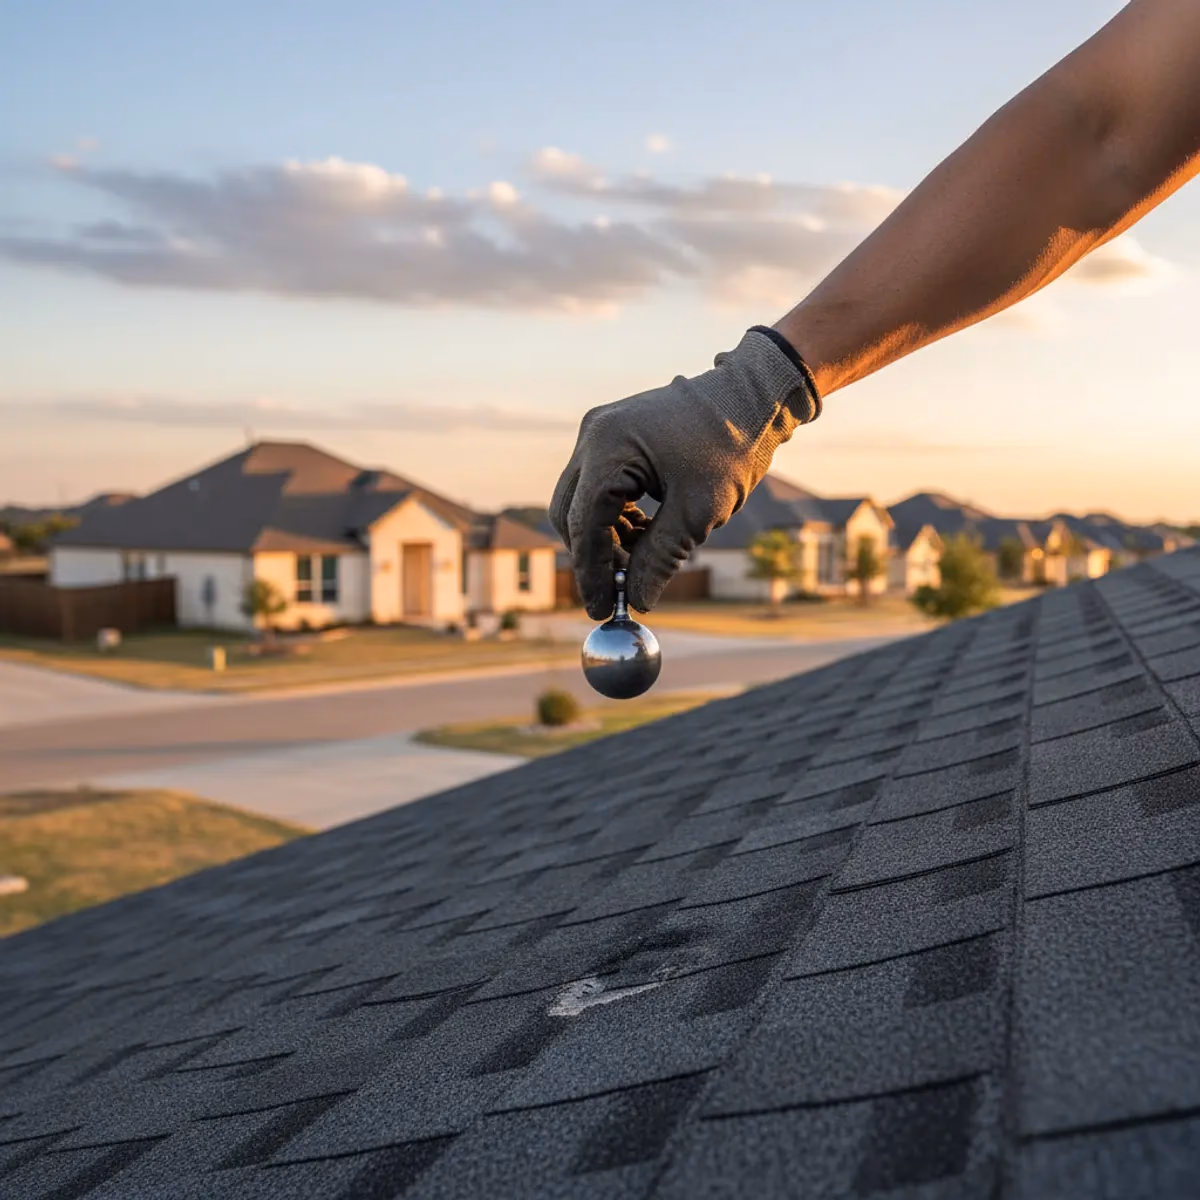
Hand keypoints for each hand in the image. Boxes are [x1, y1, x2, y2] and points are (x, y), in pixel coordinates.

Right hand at [550, 326, 820, 618]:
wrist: (754, 395)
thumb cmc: (730, 447)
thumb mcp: (697, 512)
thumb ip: (660, 559)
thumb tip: (636, 603)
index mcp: (608, 449)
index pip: (584, 523)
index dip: (591, 573)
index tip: (601, 609)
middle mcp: (593, 436)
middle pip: (571, 513)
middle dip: (594, 557)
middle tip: (618, 594)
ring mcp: (600, 433)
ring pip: (582, 502)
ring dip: (606, 539)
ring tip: (641, 564)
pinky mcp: (613, 437)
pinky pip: (599, 487)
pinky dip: (615, 517)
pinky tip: (644, 535)